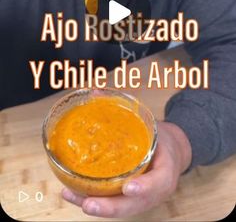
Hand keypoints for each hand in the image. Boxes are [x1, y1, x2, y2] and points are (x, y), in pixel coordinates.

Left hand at [62, 122, 191, 217]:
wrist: (173, 152)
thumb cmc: (161, 138)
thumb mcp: (149, 123)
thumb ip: (124, 111)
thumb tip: (96, 92)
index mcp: (166, 170)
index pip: (159, 181)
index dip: (145, 186)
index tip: (129, 187)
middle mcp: (155, 190)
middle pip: (134, 205)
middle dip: (110, 207)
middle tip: (89, 204)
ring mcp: (144, 198)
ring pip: (121, 209)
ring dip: (97, 207)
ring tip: (72, 197)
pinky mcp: (133, 201)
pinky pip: (115, 204)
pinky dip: (96, 202)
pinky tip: (74, 194)